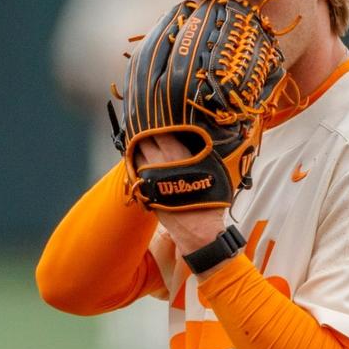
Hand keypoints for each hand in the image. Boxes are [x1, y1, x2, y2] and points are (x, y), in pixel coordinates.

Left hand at [135, 135, 228, 254]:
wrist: (198, 230)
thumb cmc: (210, 202)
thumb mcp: (212, 170)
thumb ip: (201, 153)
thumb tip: (194, 140)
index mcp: (177, 155)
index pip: (160, 131)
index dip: (156, 124)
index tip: (156, 119)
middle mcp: (160, 163)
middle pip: (144, 140)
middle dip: (145, 134)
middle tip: (146, 128)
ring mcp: (150, 177)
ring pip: (137, 155)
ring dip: (139, 148)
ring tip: (142, 143)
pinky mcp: (145, 190)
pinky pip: (136, 171)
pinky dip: (137, 164)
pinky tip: (141, 161)